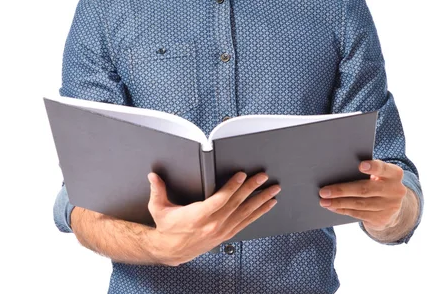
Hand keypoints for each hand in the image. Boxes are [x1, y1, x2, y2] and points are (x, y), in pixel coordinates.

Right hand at [146, 171, 279, 265]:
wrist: (171, 250)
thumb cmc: (167, 228)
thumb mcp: (158, 208)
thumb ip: (157, 190)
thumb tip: (153, 175)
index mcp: (197, 216)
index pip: (219, 200)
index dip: (232, 187)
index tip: (241, 175)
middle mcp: (212, 224)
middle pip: (236, 204)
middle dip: (251, 189)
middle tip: (263, 177)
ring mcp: (221, 230)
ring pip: (245, 213)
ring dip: (260, 200)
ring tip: (273, 190)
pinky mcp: (226, 234)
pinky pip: (246, 222)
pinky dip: (259, 213)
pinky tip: (268, 205)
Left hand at [318, 160, 406, 231]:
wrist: (394, 207)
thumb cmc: (379, 183)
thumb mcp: (380, 174)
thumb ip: (368, 170)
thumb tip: (339, 169)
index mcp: (394, 174)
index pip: (383, 169)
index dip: (373, 167)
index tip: (360, 166)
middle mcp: (395, 191)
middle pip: (365, 189)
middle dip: (342, 190)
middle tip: (324, 191)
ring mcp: (389, 207)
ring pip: (359, 204)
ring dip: (338, 203)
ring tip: (324, 201)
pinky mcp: (382, 219)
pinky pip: (358, 214)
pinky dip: (343, 210)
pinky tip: (332, 207)